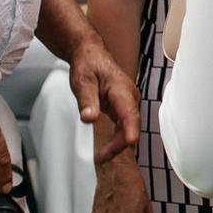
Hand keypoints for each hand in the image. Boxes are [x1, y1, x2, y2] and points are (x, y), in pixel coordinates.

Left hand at [69, 40, 141, 166]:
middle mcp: (129, 96)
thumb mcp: (81, 81)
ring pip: (128, 127)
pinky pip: (124, 125)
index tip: (131, 141)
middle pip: (130, 124)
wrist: (90, 55)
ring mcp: (128, 102)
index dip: (131, 128)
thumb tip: (90, 119)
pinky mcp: (123, 107)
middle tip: (102, 158)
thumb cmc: (87, 66)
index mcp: (120, 88)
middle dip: (120, 143)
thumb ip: (86, 100)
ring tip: (102, 158)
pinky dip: (117, 139)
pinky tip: (107, 150)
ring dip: (118, 144)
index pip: (129, 111)